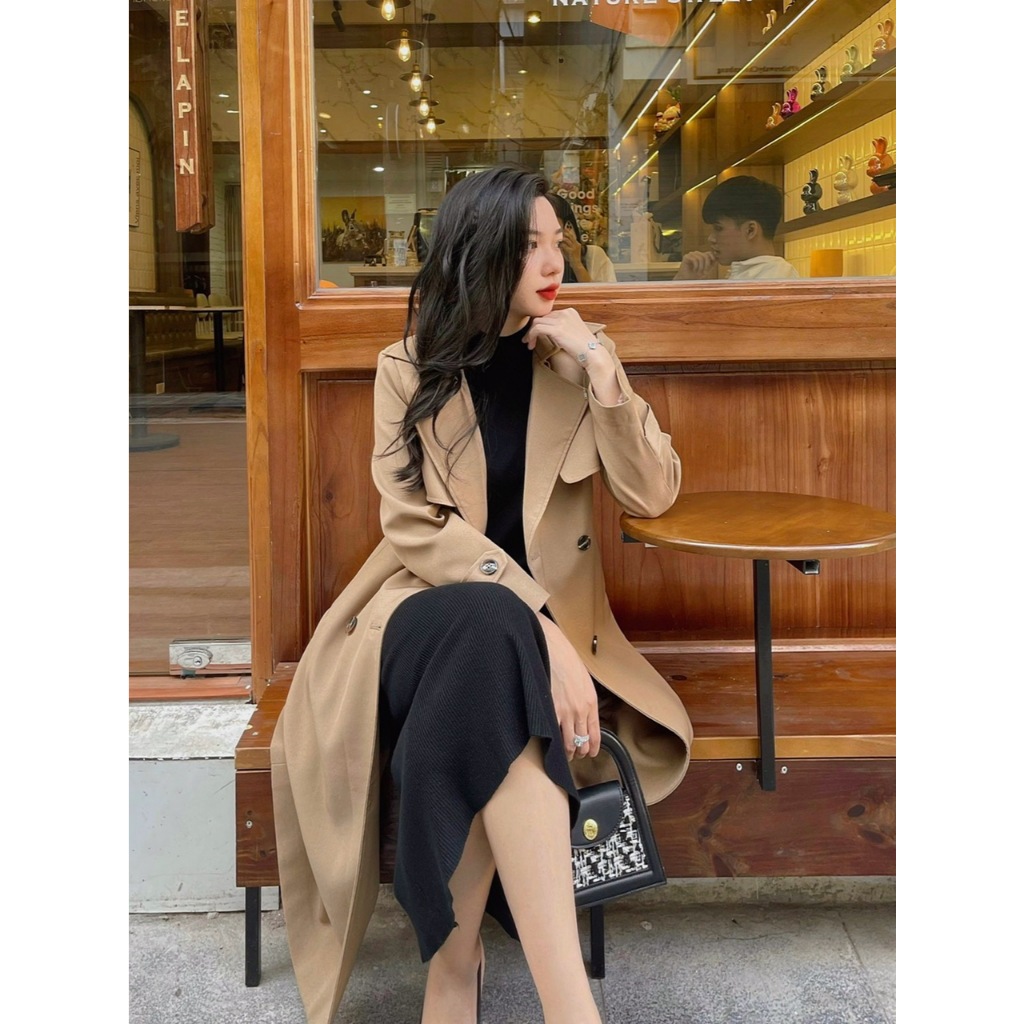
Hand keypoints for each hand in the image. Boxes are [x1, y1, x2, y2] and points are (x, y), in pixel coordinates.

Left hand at [525, 309, 621, 403]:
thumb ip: (563, 328)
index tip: (537, 335)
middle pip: (542, 317)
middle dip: (534, 329)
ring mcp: (561, 320)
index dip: (541, 325)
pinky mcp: (557, 329)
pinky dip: (531, 336)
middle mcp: (565, 313)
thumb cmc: (585, 348)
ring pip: (536, 322)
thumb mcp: (574, 332)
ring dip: (530, 333)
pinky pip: (537, 329)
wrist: (593, 353)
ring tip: (529, 343)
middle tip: (530, 340)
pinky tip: (531, 345)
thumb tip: (551, 332)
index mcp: (570, 312)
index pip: (549, 315)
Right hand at [536, 614, 600, 760]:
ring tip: (565, 755)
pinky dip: (553, 742)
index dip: (593, 747)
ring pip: (568, 742)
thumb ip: (585, 699)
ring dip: (567, 751)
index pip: (595, 733)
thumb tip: (583, 714)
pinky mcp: (550, 710)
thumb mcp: (584, 681)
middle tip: (576, 755)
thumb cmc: (567, 661)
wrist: (552, 649)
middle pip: (582, 741)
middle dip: (580, 751)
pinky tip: (551, 744)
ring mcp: (565, 712)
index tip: (591, 753)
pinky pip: (553, 734)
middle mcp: (580, 710)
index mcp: (591, 702)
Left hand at [559, 225, 588, 277]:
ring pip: (567, 240)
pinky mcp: (571, 251)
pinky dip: (561, 245)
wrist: (577, 265)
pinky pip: (565, 245)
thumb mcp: (570, 251)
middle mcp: (577, 244)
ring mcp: (574, 247)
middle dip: (565, 232)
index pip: (573, 236)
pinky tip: (559, 245)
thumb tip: (561, 243)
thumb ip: (566, 247)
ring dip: (562, 239)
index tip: (565, 229)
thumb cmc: (573, 259)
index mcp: (577, 244)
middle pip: (570, 236)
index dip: (568, 232)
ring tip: (559, 239)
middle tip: (561, 230)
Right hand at [673, 250, 718, 280]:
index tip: (710, 268)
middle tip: (705, 272)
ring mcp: (691, 254)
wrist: (686, 281)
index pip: (709, 253)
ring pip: (701, 258)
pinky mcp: (686, 257)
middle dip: (706, 265)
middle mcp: (696, 253)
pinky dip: (696, 266)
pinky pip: (695, 259)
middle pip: (705, 255)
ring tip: (699, 273)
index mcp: (701, 255)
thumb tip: (718, 258)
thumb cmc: (696, 276)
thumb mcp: (706, 270)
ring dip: (701, 267)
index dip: (712, 259)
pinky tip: (694, 271)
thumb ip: (712, 264)